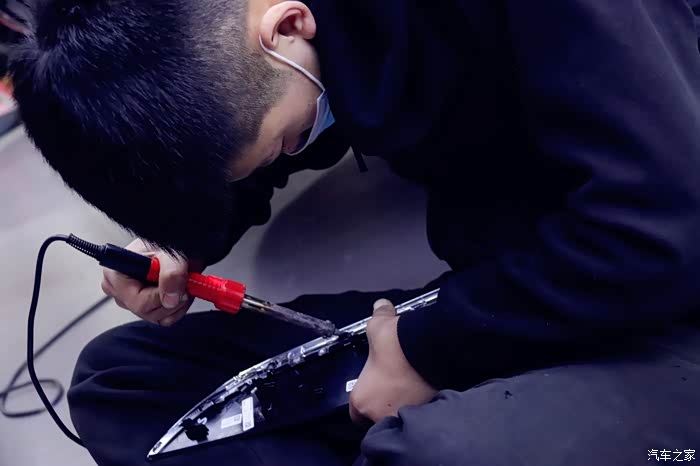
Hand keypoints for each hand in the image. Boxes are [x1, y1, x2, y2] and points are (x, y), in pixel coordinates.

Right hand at [101, 238, 203, 326]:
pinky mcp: (145, 308)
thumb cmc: (169, 245)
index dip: (161, 296)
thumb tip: (169, 299)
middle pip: (146, 311)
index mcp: (116, 273)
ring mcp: (130, 300)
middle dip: (171, 299)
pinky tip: (179, 290)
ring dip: (177, 302)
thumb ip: (171, 273)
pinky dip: (178, 307)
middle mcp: (119, 289)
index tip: (177, 285)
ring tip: (181, 282)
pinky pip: (164, 319)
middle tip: (183, 281)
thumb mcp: (172, 254)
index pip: (136, 300)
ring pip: (157, 317)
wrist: (179, 249)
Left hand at [349, 299, 436, 423]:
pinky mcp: (426, 412)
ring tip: (412, 385)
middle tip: (394, 385)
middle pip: (378, 414)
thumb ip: (378, 316)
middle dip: (384, 402)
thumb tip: (381, 305)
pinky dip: (422, 402)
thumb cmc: (395, 342)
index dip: (364, 398)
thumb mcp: (379, 324)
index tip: (372, 388)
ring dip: (404, 403)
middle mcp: (380, 414)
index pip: (355, 411)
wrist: (428, 347)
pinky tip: (425, 386)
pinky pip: (420, 411)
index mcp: (362, 399)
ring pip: (399, 414)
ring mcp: (404, 415)